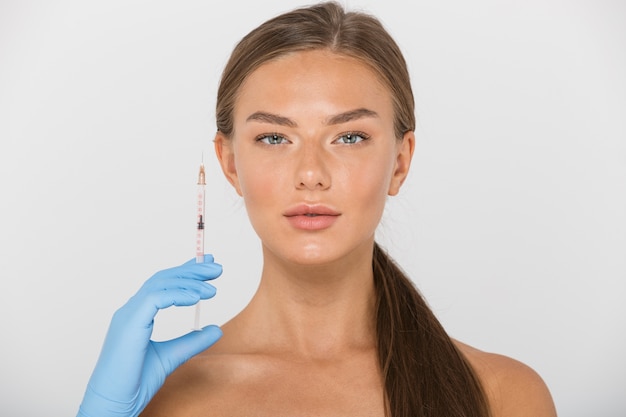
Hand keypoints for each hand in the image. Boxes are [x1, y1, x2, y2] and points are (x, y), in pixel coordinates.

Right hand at [77, 255, 222, 416]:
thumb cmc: (134, 382)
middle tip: (216, 267)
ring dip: (188, 281)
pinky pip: (155, 298)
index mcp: (138, 314)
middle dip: (191, 270)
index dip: (186, 271)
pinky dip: (178, 295)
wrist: (114, 402)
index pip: (163, 284)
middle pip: (163, 278)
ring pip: (160, 284)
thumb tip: (216, 329)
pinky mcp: (129, 323)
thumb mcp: (172, 356)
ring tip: (211, 288)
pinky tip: (196, 298)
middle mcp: (132, 310)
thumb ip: (192, 341)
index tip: (208, 266)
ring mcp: (128, 314)